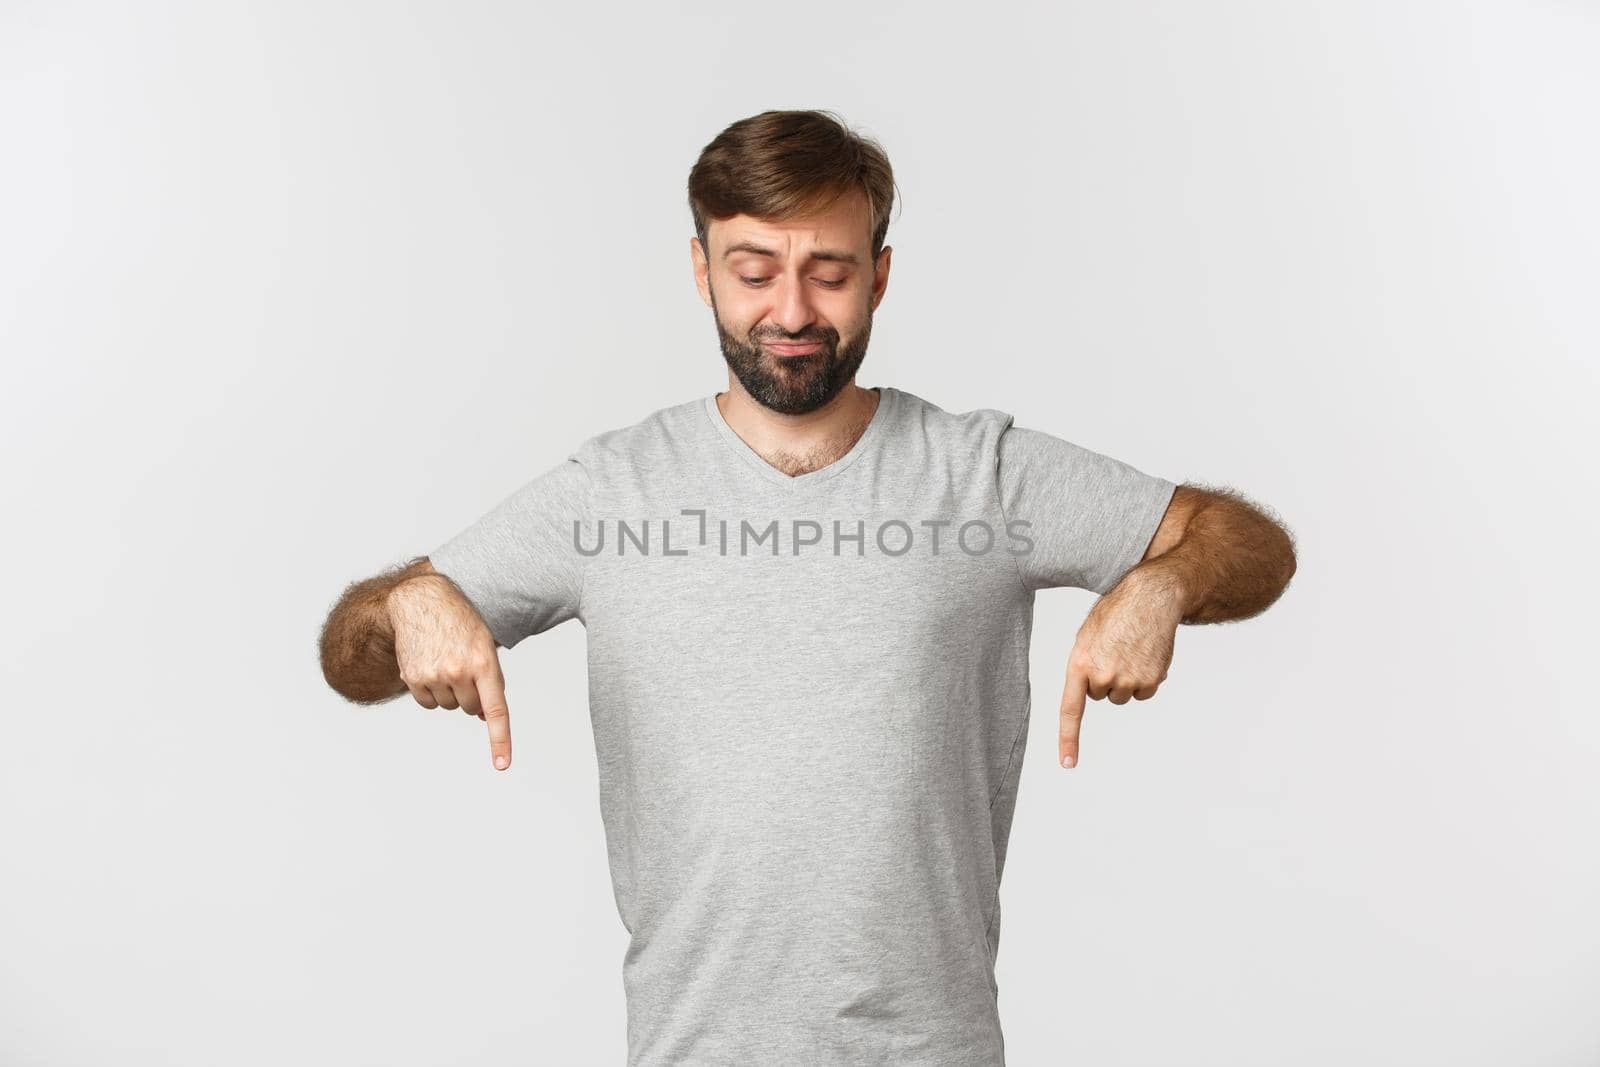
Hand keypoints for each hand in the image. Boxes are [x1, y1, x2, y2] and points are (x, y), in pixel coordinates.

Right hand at [387, 574, 512, 771]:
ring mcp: (433, 675)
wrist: (423, 599)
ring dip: (450, 692)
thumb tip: (483, 716)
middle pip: (471, 709)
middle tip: (464, 668)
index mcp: (484, 662)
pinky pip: (428, 703)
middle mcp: (458, 671)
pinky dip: (431, 692)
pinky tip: (429, 666)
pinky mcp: (412, 677)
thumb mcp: (484, 645)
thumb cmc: (461, 622)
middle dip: (471, 695)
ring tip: (445, 661)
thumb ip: (490, 679)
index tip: (502, 765)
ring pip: (449, 706)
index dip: (500, 740)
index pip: (495, 708)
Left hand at [1058, 571, 1183, 768]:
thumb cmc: (1116, 614)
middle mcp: (1103, 675)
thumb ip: (1083, 665)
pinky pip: (1143, 693)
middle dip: (1105, 677)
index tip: (1068, 764)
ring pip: (1123, 695)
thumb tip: (1090, 689)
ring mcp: (1129, 679)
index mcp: (1080, 663)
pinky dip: (1145, 678)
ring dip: (1126, 678)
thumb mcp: (1087, 636)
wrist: (1151, 597)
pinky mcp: (1151, 680)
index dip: (1068, 739)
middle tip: (1114, 650)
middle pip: (1101, 696)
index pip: (1071, 709)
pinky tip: (1146, 654)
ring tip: (1131, 649)